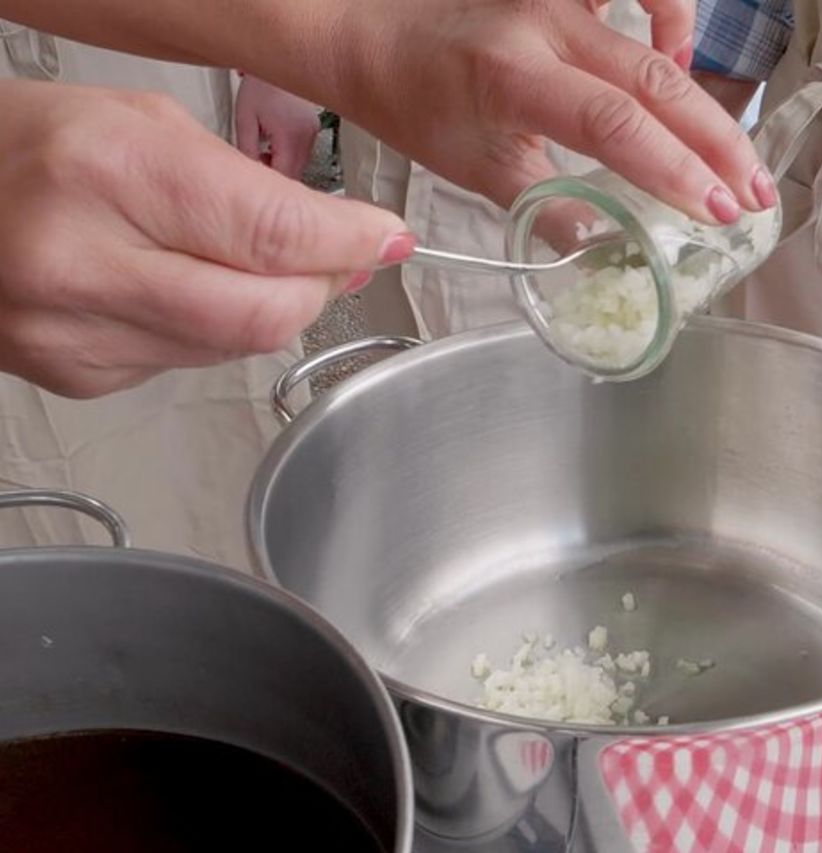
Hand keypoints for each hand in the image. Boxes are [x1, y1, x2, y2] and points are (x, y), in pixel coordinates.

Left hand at [0, 0, 773, 223]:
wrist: (374, 35)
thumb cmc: (415, 103)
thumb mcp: (476, 171)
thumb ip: (547, 210)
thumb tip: (610, 249)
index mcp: (515, 74)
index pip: (615, 124)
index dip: (675, 171)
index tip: (717, 215)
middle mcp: (546, 25)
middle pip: (657, 81)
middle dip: (716, 146)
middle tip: (754, 199)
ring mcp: (560, 1)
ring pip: (659, 41)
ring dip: (707, 100)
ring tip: (735, 156)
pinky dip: (672, 24)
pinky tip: (680, 66)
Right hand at [0, 80, 407, 397]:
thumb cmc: (33, 147)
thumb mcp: (147, 125)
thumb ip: (255, 187)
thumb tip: (350, 242)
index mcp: (109, 172)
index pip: (276, 234)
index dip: (350, 243)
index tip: (386, 238)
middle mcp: (84, 262)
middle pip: (269, 314)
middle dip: (322, 287)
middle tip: (335, 259)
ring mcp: (74, 333)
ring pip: (237, 347)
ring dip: (271, 309)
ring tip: (245, 263)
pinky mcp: (78, 376)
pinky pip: (190, 364)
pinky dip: (213, 332)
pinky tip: (179, 290)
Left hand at [234, 74, 320, 179]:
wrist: (275, 63)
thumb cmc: (259, 85)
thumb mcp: (244, 119)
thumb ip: (246, 149)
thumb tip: (250, 170)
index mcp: (291, 135)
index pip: (284, 173)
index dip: (268, 179)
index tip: (255, 174)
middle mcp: (307, 135)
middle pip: (295, 172)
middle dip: (276, 172)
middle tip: (257, 161)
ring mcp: (313, 132)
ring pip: (301, 164)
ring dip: (283, 163)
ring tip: (265, 148)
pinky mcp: (314, 128)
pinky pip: (303, 151)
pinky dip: (289, 153)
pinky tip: (275, 141)